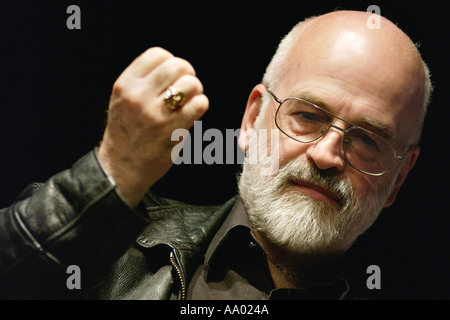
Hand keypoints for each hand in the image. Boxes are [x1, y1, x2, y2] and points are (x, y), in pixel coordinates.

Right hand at [98, 47, 207, 206]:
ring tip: (190, 101)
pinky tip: (193, 113)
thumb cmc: (125, 134)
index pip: (157, 54)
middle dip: (188, 74)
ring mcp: (156, 113)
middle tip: (187, 88)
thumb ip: (142, 82)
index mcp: (125, 84)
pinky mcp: (172, 129)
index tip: (173, 76)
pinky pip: (199, 104)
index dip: (171, 61)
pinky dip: (201, 105)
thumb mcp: (122, 101)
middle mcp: (138, 95)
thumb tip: (174, 67)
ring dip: (196, 91)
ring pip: (191, 83)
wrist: (120, 168)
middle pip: (178, 65)